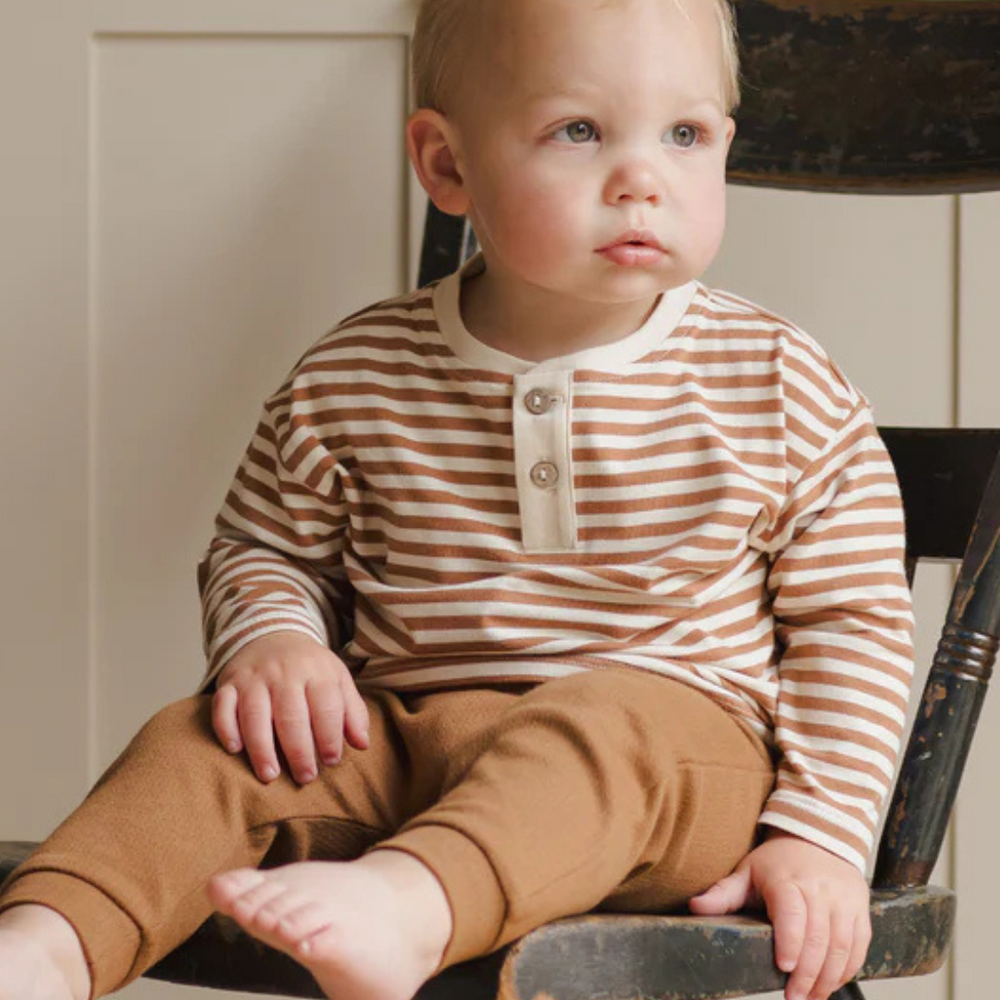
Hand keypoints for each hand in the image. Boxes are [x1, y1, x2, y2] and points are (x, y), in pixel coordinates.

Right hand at [212, 632, 369, 784]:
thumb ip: (353, 711)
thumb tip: (363, 744)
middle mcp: (284, 673)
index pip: (326, 706)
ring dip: (261, 748)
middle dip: (299, 751)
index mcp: (316, 671)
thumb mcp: (337, 679)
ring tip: (270, 775)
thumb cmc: (309, 668)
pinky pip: (222, 706)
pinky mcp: (229, 683)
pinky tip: (235, 750)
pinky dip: (226, 728)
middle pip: (291, 715)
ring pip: (254, 714)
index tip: (331, 761)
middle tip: (305, 777)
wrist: (273, 633)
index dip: (330, 736)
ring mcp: (254, 677)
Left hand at [688, 831, 870, 999]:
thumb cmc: (778, 861)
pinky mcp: (860, 911)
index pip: (793, 912)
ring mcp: (844, 900)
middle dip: (807, 973)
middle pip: (819, 936)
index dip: (790, 941)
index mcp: (788, 880)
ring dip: (828, 978)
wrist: (819, 838)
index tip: (783, 965)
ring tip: (810, 997)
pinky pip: (859, 946)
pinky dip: (847, 970)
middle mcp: (820, 890)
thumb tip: (695, 907)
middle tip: (793, 997)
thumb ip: (723, 893)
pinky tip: (830, 984)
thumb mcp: (747, 871)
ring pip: (842, 945)